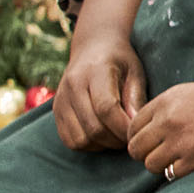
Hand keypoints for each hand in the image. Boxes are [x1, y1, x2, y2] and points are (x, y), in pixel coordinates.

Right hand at [55, 33, 146, 150]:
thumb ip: (136, 98)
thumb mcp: (135, 72)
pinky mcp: (56, 111)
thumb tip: (135, 127)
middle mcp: (73, 86)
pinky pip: (69, 139)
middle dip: (115, 139)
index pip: (106, 108)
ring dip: (102, 145)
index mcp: (94, 71)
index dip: (123, 127)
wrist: (92, 47)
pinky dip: (88, 144)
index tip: (137, 133)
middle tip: (131, 138)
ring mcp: (61, 100)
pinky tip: (102, 136)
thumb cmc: (120, 60)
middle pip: (93, 127)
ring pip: (80, 138)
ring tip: (117, 136)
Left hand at [127, 71, 193, 180]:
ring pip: (151, 164)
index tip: (153, 142)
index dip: (141, 137)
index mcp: (166, 100)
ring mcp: (181, 140)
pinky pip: (172, 174)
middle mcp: (168, 119)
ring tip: (181, 160)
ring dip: (163, 166)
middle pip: (136, 148)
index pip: (132, 126)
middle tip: (165, 154)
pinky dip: (180, 172)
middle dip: (147, 154)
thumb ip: (171, 108)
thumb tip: (154, 131)